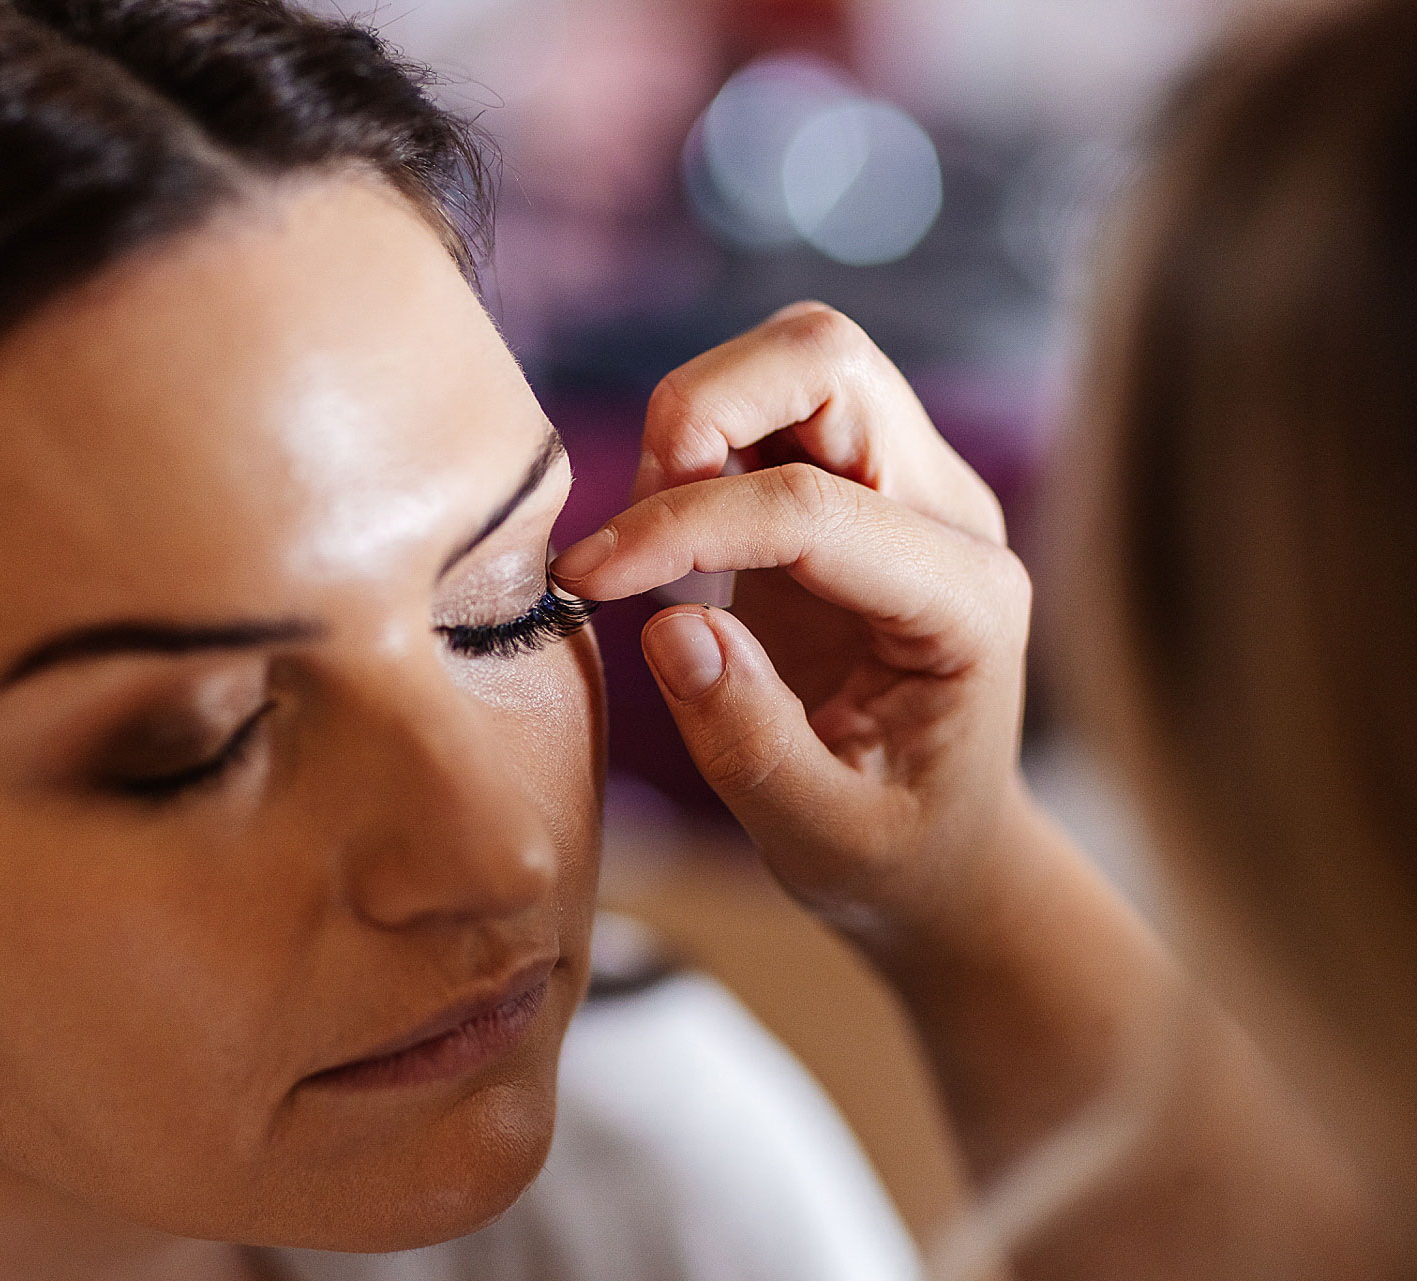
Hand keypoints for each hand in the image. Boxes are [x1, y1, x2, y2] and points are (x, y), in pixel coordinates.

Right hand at [551, 303, 1031, 936]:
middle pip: (825, 361)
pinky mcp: (853, 485)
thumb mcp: (823, 839)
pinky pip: (769, 406)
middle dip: (700, 412)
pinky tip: (670, 542)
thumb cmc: (895, 853)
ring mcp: (905, 487)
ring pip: (798, 358)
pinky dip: (696, 443)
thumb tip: (670, 628)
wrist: (946, 851)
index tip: (587, 581)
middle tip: (628, 530)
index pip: (813, 508)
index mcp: (964, 604)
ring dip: (695, 419)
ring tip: (648, 541)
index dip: (682, 528)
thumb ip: (749, 742)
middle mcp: (949, 517)